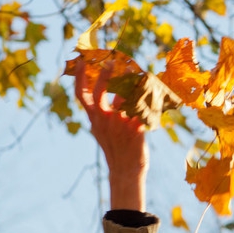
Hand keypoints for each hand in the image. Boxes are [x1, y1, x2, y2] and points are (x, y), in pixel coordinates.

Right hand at [75, 59, 148, 211]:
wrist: (126, 170)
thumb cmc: (115, 150)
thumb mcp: (100, 132)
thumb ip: (99, 117)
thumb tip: (101, 102)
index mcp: (94, 119)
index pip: (81, 95)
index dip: (79, 77)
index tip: (80, 62)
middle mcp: (104, 119)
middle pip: (99, 91)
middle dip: (104, 74)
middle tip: (112, 62)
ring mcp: (119, 123)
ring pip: (125, 97)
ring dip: (132, 84)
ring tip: (140, 76)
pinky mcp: (135, 128)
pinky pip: (143, 108)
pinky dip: (148, 100)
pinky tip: (154, 93)